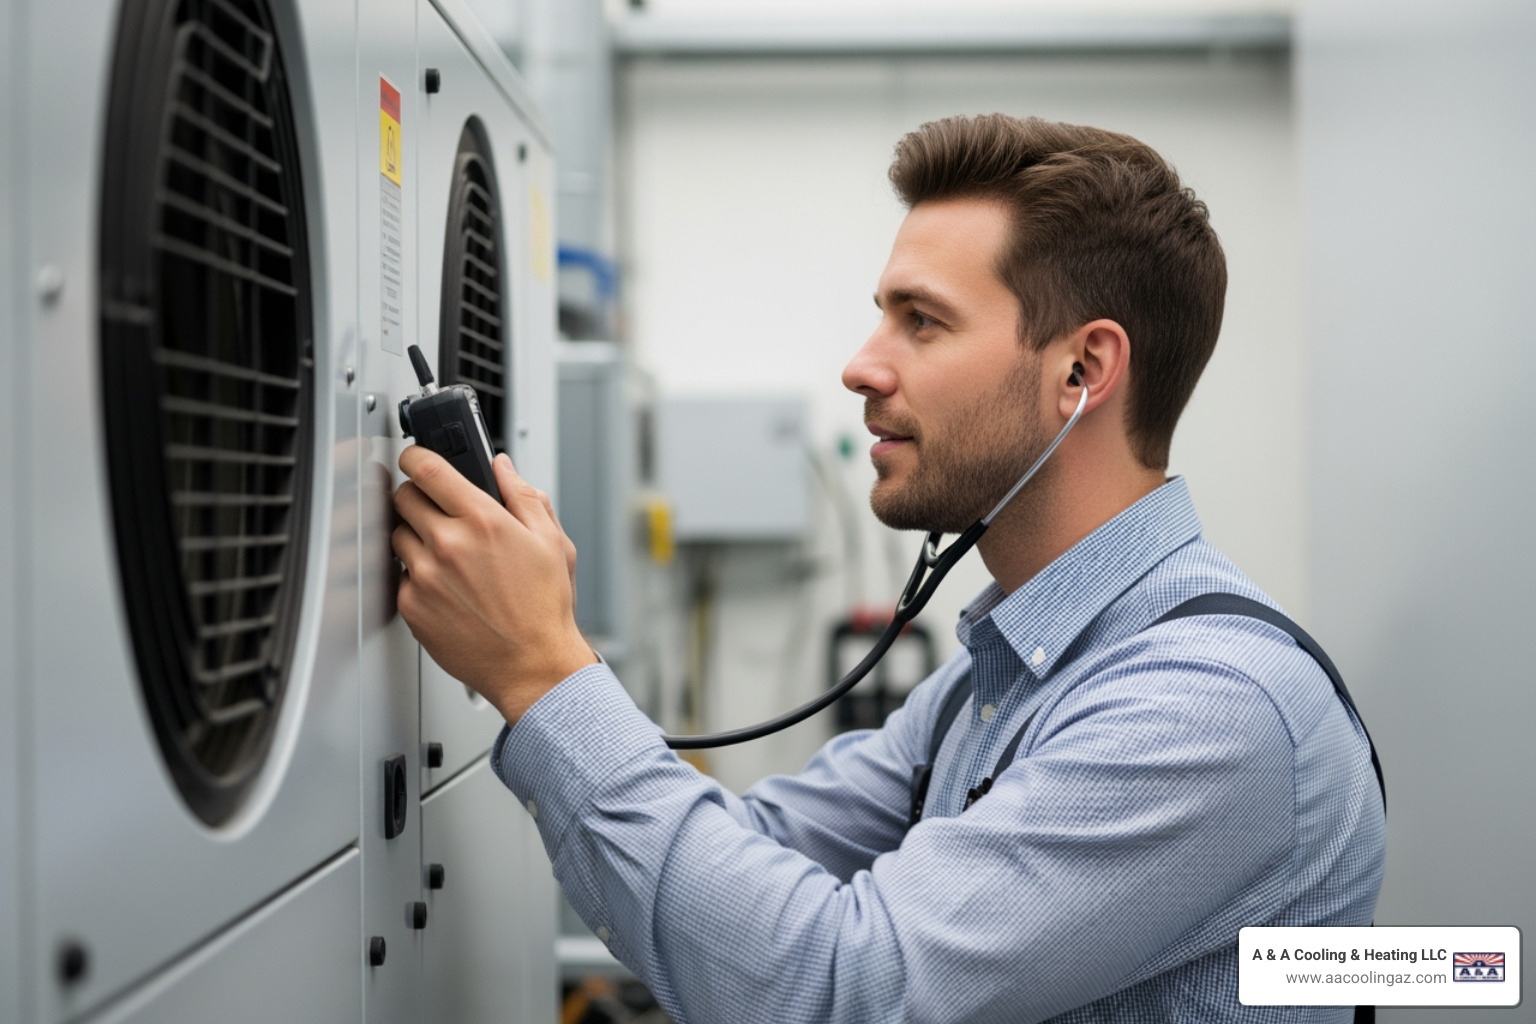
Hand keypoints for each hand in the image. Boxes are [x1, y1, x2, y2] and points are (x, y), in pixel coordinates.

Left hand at [393, 449, 593, 723]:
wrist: (532, 665)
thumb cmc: (544, 609)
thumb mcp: (551, 541)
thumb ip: (524, 495)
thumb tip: (502, 467)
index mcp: (483, 521)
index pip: (427, 468)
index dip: (416, 456)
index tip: (416, 457)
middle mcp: (449, 545)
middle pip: (403, 497)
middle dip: (417, 495)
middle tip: (435, 507)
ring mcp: (425, 576)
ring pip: (397, 534)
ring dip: (414, 534)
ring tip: (445, 551)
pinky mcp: (412, 606)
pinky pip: (400, 575)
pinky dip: (416, 573)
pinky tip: (445, 584)